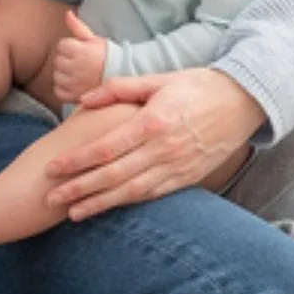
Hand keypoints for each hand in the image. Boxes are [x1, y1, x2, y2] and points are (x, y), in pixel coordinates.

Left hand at [43, 68, 265, 219]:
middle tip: (50, 198)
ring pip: (132, 192)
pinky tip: (109, 209)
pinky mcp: (188, 178)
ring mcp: (177, 167)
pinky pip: (154, 195)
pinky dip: (129, 204)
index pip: (105, 148)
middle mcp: (163, 149)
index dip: (76, 161)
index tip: (51, 168)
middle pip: (113, 175)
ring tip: (73, 213)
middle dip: (80, 188)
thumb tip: (83, 99)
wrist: (244, 102)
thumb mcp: (156, 79)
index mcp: (151, 122)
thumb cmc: (195, 85)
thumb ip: (117, 89)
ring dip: (101, 204)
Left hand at [52, 11, 106, 102]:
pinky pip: (58, 92)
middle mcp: (77, 67)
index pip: (62, 45)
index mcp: (81, 51)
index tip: (80, 52)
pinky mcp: (75, 97)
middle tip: (80, 64)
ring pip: (56, 76)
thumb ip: (78, 27)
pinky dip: (63, 89)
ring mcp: (75, 84)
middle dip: (66, 61)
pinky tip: (73, 86)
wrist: (124, 81)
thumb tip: (67, 13)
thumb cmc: (108, 58)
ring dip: (63, 75)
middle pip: (58, 60)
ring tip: (78, 74)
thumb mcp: (95, 40)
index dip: (70, 48)